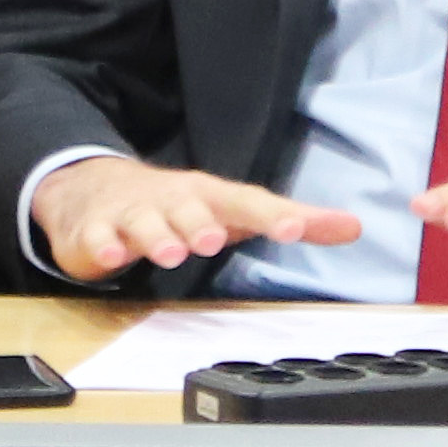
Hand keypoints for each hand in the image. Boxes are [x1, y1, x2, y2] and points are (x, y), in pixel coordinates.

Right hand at [36, 156, 357, 285]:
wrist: (93, 189)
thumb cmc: (179, 206)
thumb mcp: (233, 211)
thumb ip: (289, 220)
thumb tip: (354, 226)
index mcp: (209, 196)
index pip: (245, 203)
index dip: (271, 215)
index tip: (293, 228)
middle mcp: (172, 201)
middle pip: (188, 211)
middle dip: (200, 224)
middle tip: (213, 239)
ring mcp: (130, 214)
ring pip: (143, 224)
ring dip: (156, 237)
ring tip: (170, 253)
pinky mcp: (93, 232)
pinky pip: (96, 238)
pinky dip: (101, 246)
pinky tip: (110, 257)